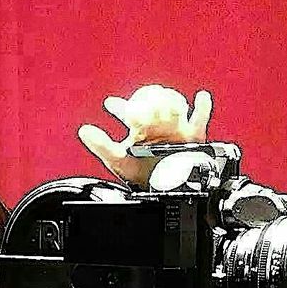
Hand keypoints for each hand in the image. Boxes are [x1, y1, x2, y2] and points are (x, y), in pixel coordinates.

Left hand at [78, 84, 212, 186]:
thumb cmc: (142, 175)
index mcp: (140, 128)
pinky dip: (202, 107)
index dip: (120, 106)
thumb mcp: (118, 160)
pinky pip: (200, 118)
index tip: (110, 104)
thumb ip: (101, 145)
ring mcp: (176, 127)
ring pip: (175, 106)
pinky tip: (200, 98)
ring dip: (170, 103)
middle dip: (148, 103)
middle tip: (142, 114)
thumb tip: (84, 131)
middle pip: (154, 103)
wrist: (165, 189)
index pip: (129, 111)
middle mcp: (158, 124)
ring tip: (165, 110)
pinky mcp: (193, 134)